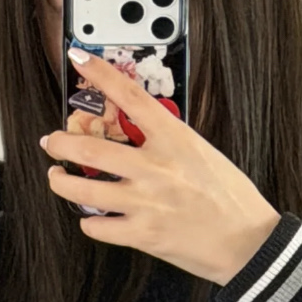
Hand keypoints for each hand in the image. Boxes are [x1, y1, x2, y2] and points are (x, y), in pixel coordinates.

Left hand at [41, 46, 281, 285]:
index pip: (131, 96)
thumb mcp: (204, 154)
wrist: (249, 242)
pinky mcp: (142, 234)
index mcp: (174, 139)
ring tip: (58, 179)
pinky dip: (90, 223)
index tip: (79, 58)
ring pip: (82, 189)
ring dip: (61, 183)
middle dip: (60, 143)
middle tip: (52, 142)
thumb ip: (169, 143)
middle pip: (89, 147)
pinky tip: (94, 219)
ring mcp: (145, 202)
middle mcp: (155, 168)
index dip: (101, 73)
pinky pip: (97, 227)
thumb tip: (140, 137)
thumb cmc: (232, 199)